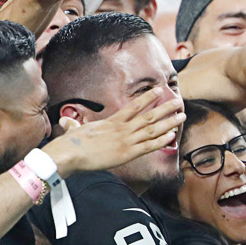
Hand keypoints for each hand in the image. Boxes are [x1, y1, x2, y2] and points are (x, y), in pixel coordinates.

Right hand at [43, 90, 184, 176]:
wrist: (69, 153)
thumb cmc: (69, 144)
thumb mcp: (73, 131)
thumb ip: (72, 126)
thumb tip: (64, 122)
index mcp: (111, 123)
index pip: (133, 107)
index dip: (147, 98)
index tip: (158, 91)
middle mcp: (121, 129)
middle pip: (148, 115)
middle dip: (165, 108)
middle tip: (178, 102)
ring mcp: (125, 141)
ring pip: (152, 129)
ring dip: (169, 122)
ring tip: (181, 115)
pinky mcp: (126, 154)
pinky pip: (148, 146)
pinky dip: (161, 140)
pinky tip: (172, 136)